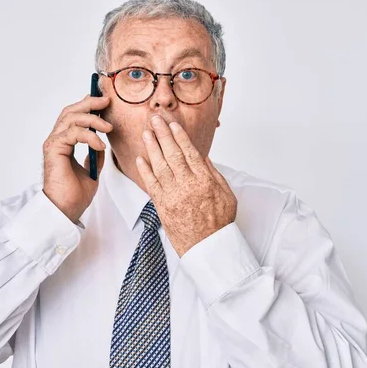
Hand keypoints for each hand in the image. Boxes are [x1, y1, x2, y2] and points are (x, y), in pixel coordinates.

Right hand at [42, 94, 112, 223]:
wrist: (66, 210)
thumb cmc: (75, 194)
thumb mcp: (92, 170)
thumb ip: (95, 155)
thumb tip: (102, 145)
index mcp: (64, 143)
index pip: (74, 117)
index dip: (88, 106)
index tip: (105, 102)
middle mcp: (57, 140)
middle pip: (71, 111)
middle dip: (90, 103)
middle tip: (106, 101)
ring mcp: (54, 143)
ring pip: (71, 118)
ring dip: (93, 119)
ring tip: (108, 128)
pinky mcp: (54, 149)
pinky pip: (73, 133)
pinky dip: (89, 136)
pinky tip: (100, 145)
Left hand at [135, 114, 236, 256]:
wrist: (208, 248)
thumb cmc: (219, 223)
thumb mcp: (226, 194)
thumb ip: (213, 174)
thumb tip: (203, 157)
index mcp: (204, 180)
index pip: (189, 152)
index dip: (179, 136)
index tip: (172, 124)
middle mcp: (187, 185)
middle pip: (172, 154)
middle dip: (162, 134)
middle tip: (154, 119)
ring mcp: (173, 196)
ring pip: (159, 166)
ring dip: (151, 148)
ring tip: (146, 133)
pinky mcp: (162, 206)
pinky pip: (151, 185)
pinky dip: (145, 171)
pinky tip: (140, 159)